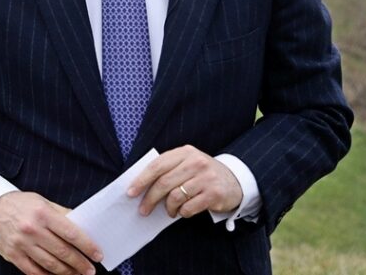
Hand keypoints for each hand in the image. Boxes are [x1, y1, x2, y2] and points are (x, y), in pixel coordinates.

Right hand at [0, 191, 102, 274]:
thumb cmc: (20, 204)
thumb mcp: (42, 202)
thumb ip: (62, 214)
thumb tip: (83, 226)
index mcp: (42, 213)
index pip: (70, 233)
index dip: (87, 246)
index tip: (98, 255)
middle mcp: (32, 229)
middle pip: (62, 252)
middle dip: (80, 263)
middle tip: (91, 270)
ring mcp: (21, 244)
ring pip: (50, 264)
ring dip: (67, 273)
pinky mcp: (13, 255)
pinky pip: (34, 271)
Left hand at [126, 145, 242, 218]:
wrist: (235, 181)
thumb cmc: (203, 174)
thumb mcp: (188, 163)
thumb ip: (169, 169)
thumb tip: (141, 186)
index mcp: (185, 152)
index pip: (157, 165)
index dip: (141, 180)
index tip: (131, 192)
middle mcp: (196, 162)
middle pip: (164, 182)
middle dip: (150, 198)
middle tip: (143, 209)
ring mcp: (206, 177)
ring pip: (175, 196)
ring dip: (168, 208)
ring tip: (169, 211)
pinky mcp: (213, 194)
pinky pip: (189, 207)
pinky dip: (182, 213)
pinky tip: (183, 212)